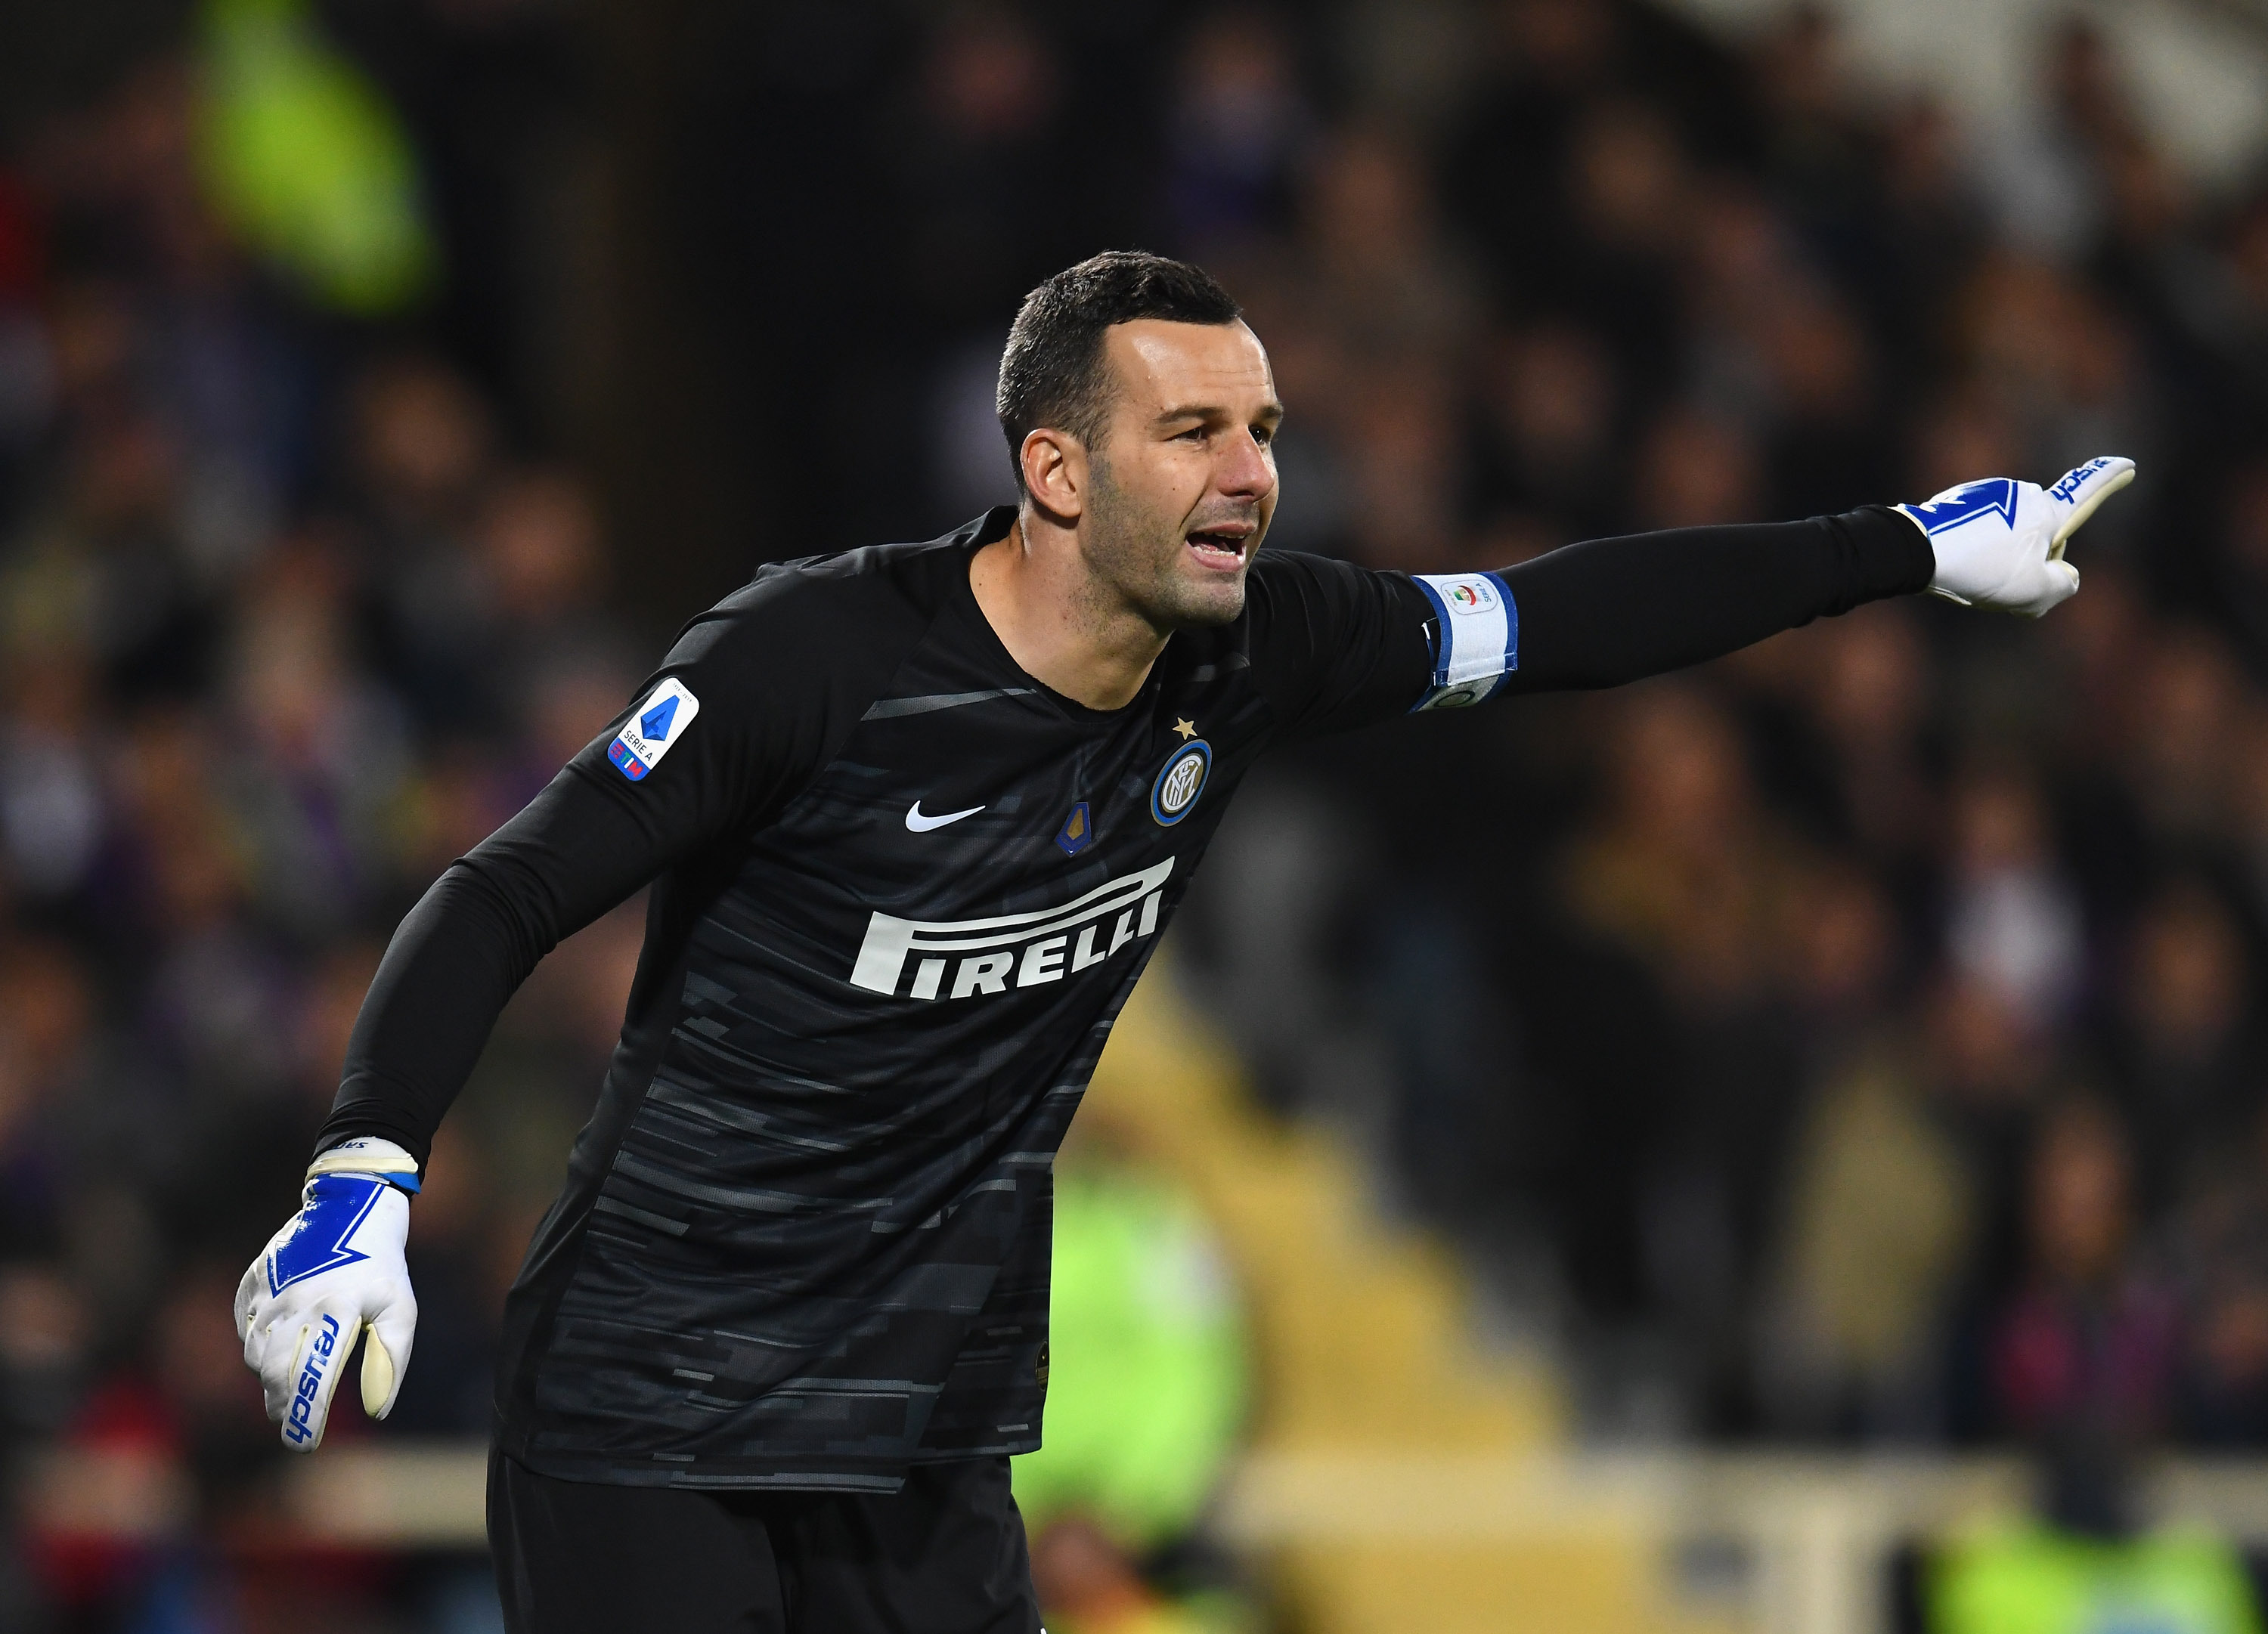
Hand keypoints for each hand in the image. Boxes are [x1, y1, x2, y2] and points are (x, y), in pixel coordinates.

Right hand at [235, 1142, 419, 1451]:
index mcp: (337, 1311)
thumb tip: (377, 1411)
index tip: (305, 1446)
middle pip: (275, 1373)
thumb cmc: (382, 1267)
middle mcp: (297, 1303)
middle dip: (282, 1406)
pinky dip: (257, 1347)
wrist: (351, 1207)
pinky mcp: (253, 1282)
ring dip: (269, 1379)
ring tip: (285, 1395)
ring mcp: (270, 1291)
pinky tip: (275, 1352)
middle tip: (293, 1426)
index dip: (306, 1418)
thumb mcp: (401, 1310)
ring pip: (256, 1353)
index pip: (313, 1379)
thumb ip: (390, 1361)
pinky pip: (247, 1328)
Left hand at [1897, 455, 2135, 615]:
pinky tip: (1953, 567)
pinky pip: (1976, 536)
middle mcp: (2018, 495)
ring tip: (1971, 576)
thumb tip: (2064, 576)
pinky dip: (1972, 554)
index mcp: (2044, 510)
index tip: (2127, 463)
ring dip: (1997, 561)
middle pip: (2040, 535)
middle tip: (2004, 584)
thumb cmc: (1979, 570)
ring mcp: (1985, 496)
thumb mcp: (2035, 592)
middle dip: (2032, 562)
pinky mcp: (1955, 505)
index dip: (2110, 479)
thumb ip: (2064, 586)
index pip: (2086, 491)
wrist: (1913, 551)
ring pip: (2006, 539)